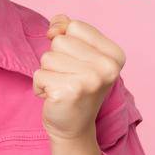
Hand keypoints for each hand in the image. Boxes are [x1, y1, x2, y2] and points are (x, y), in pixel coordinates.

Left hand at [34, 14, 125, 142]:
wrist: (74, 127)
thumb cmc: (75, 86)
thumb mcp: (78, 54)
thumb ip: (67, 30)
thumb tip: (54, 27)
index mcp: (115, 54)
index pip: (75, 26)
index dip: (67, 41)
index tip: (76, 63)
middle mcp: (108, 67)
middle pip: (60, 41)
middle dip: (56, 59)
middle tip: (69, 79)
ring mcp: (91, 80)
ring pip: (47, 58)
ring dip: (48, 73)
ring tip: (62, 87)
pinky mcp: (70, 92)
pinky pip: (39, 75)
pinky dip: (40, 87)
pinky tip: (55, 98)